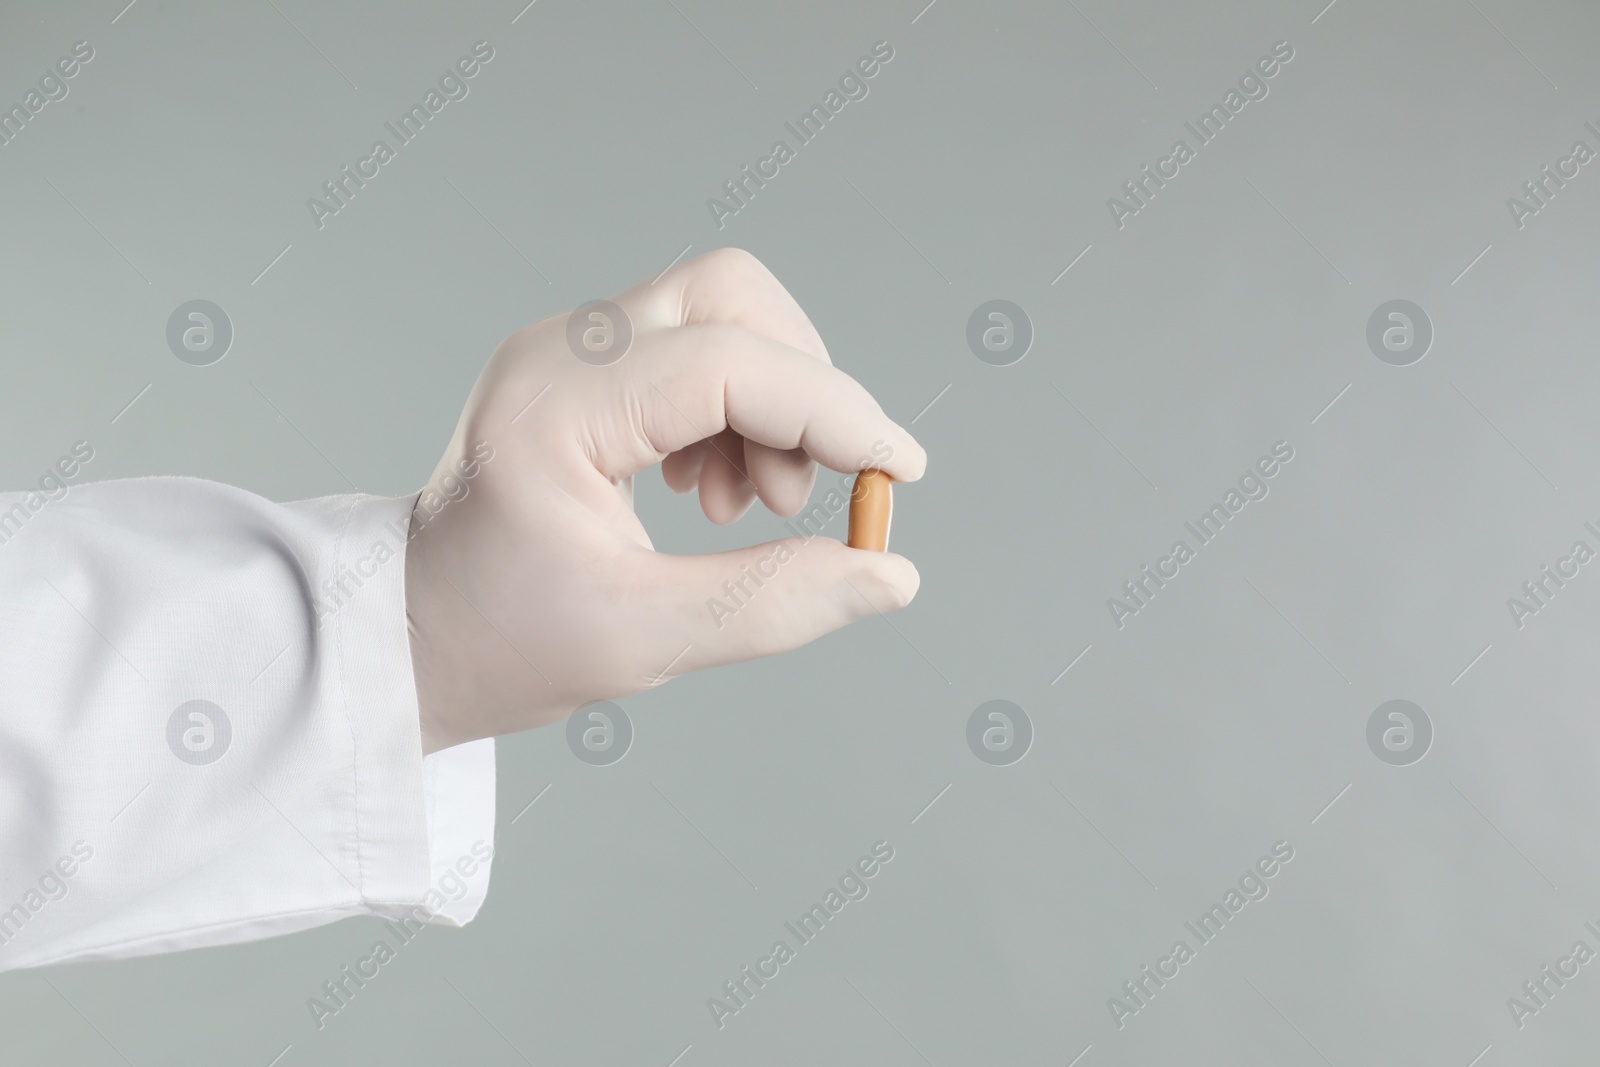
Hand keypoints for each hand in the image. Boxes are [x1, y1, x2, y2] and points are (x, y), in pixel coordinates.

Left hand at [404, 249, 926, 753]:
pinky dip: (738, 409)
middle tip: (799, 495)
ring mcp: (570, 349)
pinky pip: (697, 347)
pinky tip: (712, 488)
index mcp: (553, 406)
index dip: (832, 412)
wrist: (415, 634)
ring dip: (771, 403)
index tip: (896, 473)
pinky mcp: (587, 367)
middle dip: (800, 387)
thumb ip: (773, 603)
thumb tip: (889, 574)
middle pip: (730, 296)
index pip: (728, 363)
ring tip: (747, 504)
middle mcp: (559, 350)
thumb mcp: (641, 642)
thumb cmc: (503, 643)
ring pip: (722, 314)